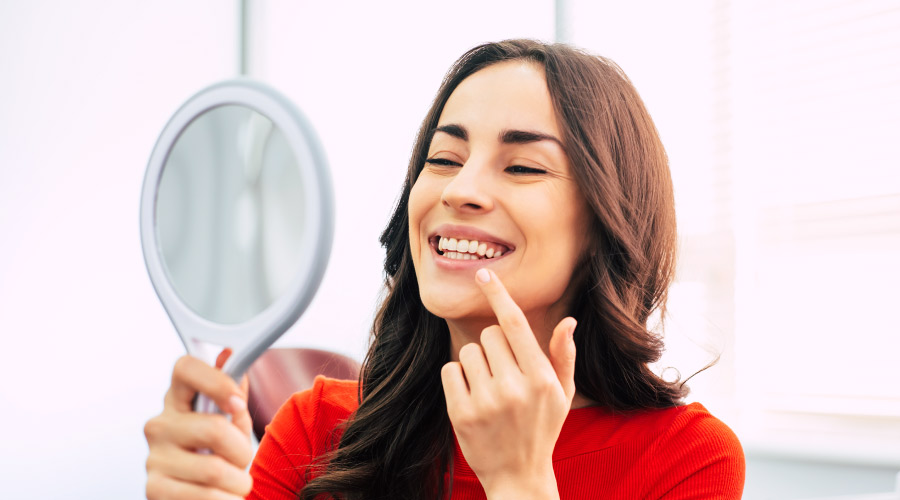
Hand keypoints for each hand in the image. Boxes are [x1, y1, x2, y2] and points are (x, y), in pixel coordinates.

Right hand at [144, 349, 253, 499]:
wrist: (199, 496)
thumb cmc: (217, 454)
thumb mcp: (230, 421)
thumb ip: (232, 393)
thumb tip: (229, 355)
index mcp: (178, 399)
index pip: (185, 367)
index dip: (216, 380)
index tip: (237, 402)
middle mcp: (160, 424)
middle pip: (214, 429)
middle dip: (242, 450)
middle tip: (242, 460)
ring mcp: (154, 457)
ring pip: (215, 469)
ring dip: (238, 482)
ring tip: (234, 483)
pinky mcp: (153, 489)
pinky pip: (205, 496)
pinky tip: (222, 496)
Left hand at [441, 269, 577, 499]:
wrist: (518, 475)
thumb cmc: (542, 427)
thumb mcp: (562, 394)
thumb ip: (564, 356)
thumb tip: (569, 321)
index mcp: (541, 378)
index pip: (516, 325)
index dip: (498, 295)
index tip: (483, 274)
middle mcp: (514, 387)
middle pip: (489, 335)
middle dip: (494, 348)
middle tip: (504, 374)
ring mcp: (485, 401)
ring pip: (468, 351)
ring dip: (476, 364)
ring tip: (489, 389)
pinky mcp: (461, 413)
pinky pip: (451, 371)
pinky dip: (458, 379)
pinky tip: (472, 398)